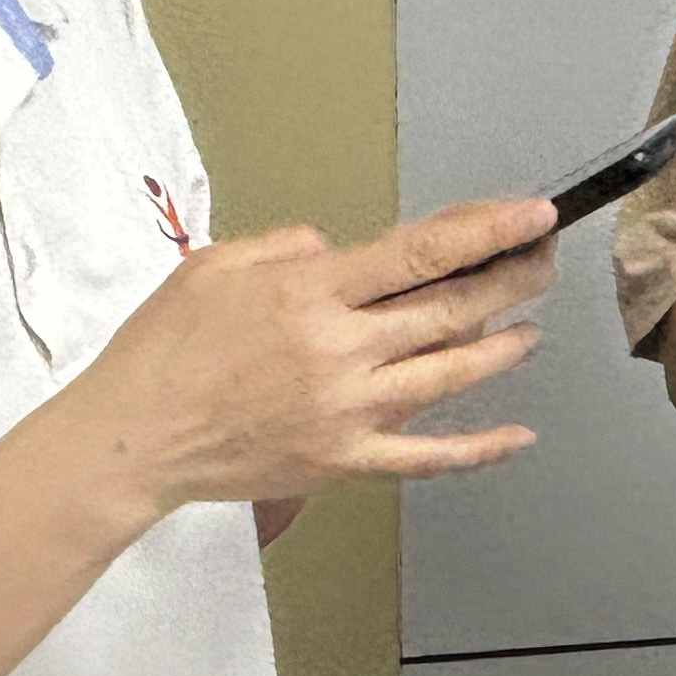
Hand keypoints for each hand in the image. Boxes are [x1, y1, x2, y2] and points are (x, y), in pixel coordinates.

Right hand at [59, 199, 558, 521]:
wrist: (133, 438)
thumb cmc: (162, 352)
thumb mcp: (214, 266)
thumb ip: (286, 247)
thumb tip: (339, 251)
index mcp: (310, 294)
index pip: (421, 253)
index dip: (487, 231)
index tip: (531, 215)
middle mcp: (339, 351)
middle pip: (450, 309)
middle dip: (510, 279)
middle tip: (542, 259)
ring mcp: (347, 410)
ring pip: (450, 374)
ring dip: (501, 347)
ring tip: (531, 325)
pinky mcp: (343, 459)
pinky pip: (426, 457)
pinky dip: (478, 449)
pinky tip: (517, 436)